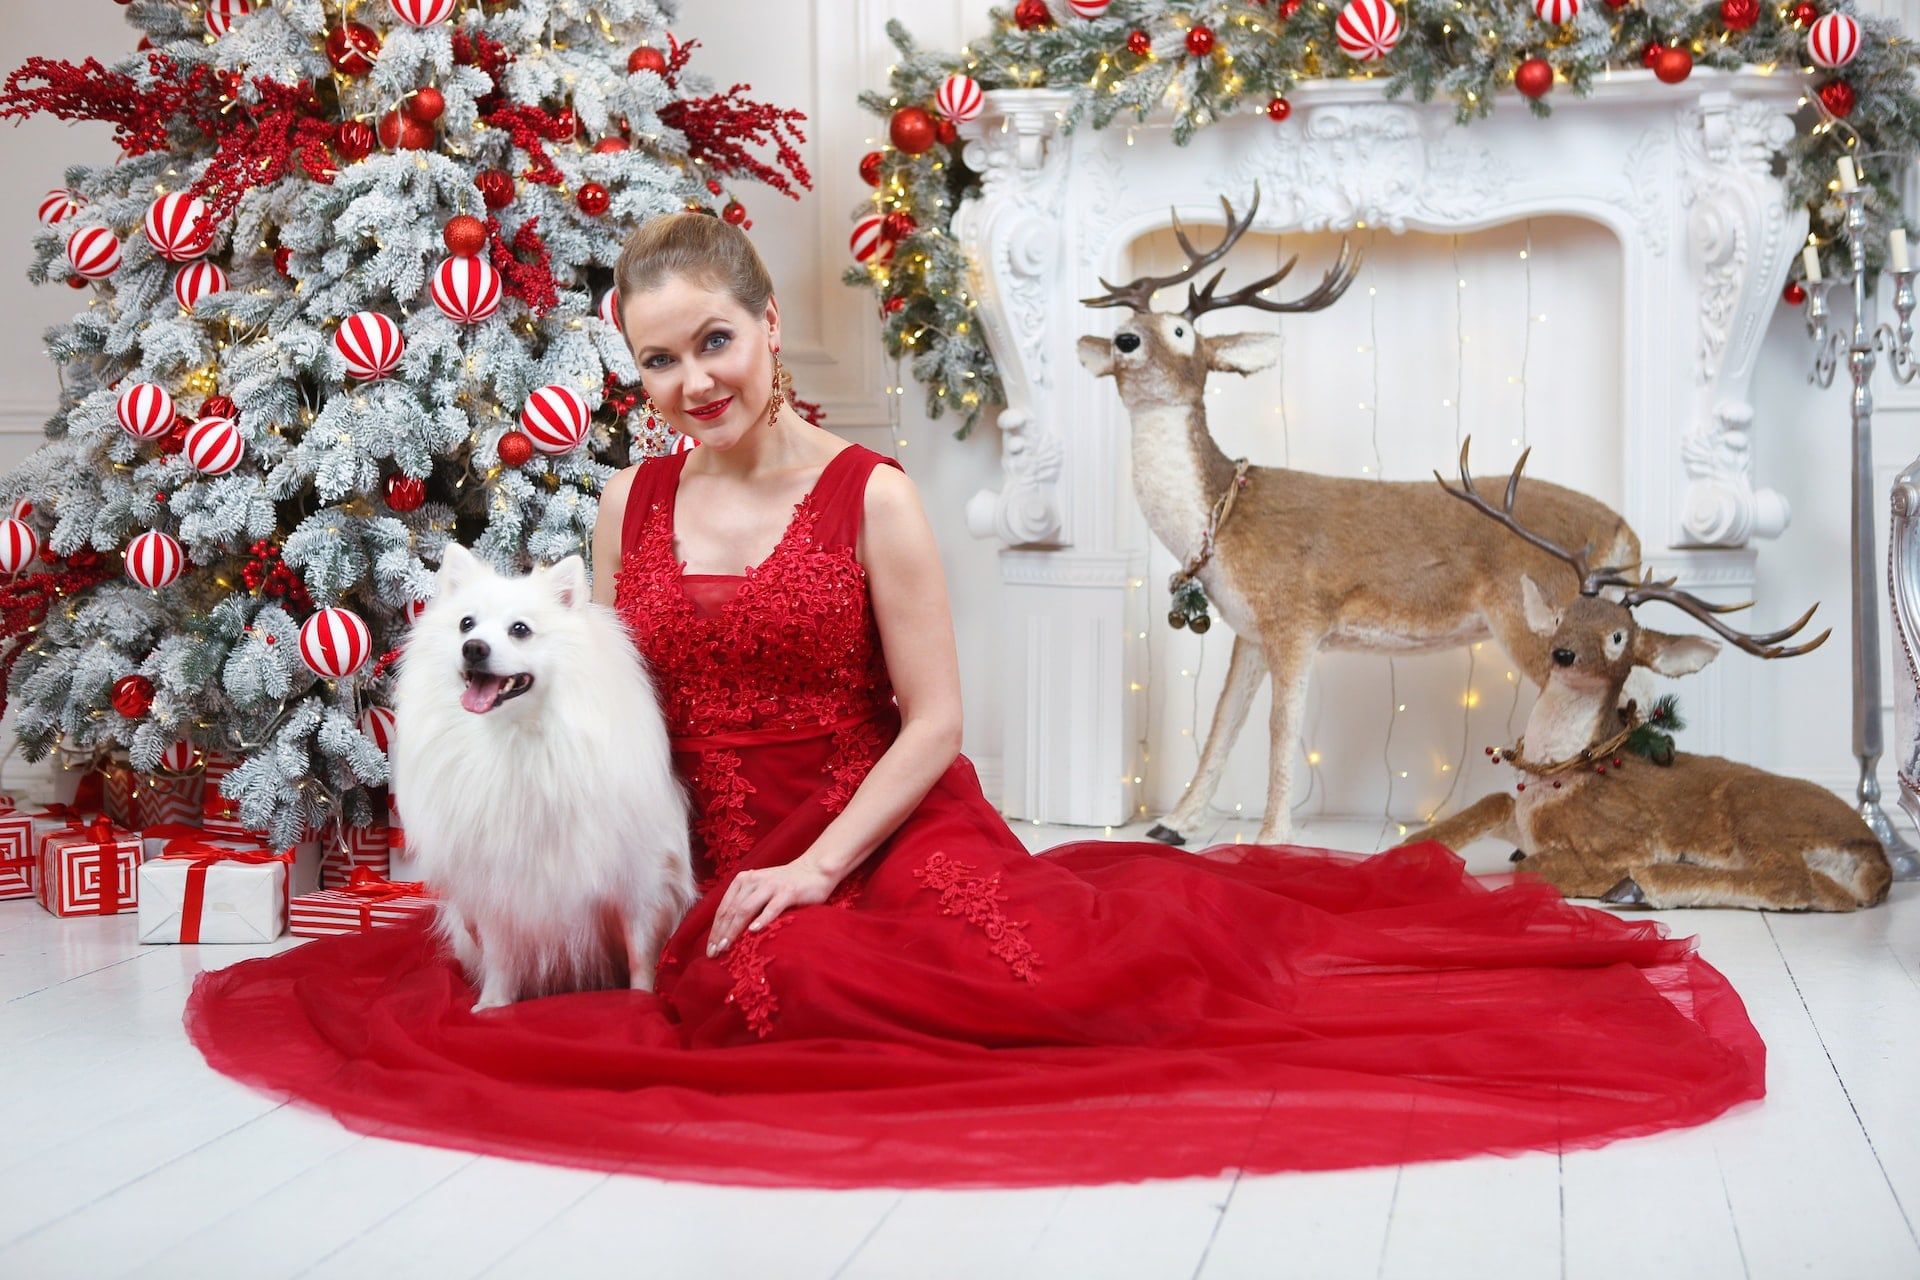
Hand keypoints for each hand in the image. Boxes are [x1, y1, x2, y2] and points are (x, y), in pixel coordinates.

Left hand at [708, 858, 838, 955]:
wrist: (813, 870)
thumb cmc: (784, 886)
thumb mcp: (759, 892)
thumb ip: (744, 904)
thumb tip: (726, 932)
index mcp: (743, 880)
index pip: (724, 908)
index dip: (715, 929)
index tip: (710, 949)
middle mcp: (754, 880)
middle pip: (732, 910)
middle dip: (722, 933)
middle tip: (715, 952)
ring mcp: (771, 885)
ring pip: (747, 909)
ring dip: (735, 929)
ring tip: (727, 946)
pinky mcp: (788, 891)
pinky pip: (772, 906)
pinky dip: (762, 919)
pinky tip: (754, 931)